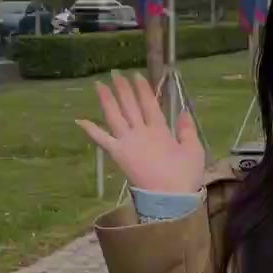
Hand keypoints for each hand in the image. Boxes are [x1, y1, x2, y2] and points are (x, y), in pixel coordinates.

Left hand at [76, 72, 205, 193]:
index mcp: (160, 129)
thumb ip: (187, 130)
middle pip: (129, 105)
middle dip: (122, 88)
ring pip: (114, 116)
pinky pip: (102, 140)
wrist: (169, 199)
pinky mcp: (118, 155)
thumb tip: (184, 111)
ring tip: (98, 84)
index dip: (142, 88)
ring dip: (106, 100)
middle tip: (115, 73)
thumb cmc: (184, 176)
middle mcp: (141, 132)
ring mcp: (127, 142)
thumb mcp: (193, 151)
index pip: (149, 103)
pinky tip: (79, 120)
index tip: (136, 74)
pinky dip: (91, 130)